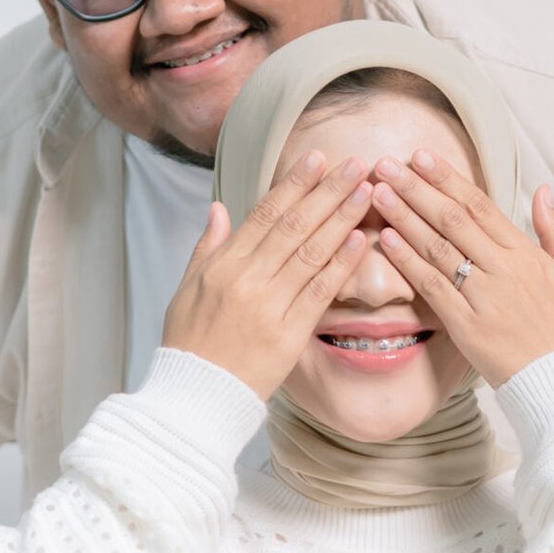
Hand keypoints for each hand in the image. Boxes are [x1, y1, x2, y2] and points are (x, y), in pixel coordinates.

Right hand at [163, 150, 373, 399]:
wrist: (196, 394)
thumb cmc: (191, 341)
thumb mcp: (187, 288)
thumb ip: (207, 245)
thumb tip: (219, 207)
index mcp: (222, 265)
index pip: (264, 214)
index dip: (294, 184)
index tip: (317, 158)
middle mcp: (247, 280)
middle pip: (294, 225)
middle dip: (327, 191)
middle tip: (356, 163)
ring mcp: (270, 306)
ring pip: (312, 253)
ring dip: (342, 219)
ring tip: (366, 192)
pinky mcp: (290, 334)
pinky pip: (320, 292)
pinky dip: (342, 264)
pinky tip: (362, 239)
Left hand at [369, 150, 553, 386]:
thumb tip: (543, 189)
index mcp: (526, 254)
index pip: (480, 206)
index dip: (448, 179)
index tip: (422, 156)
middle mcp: (503, 270)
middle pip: (452, 219)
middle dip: (417, 188)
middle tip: (386, 163)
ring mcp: (484, 297)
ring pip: (437, 248)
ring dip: (405, 217)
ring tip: (379, 192)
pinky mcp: (467, 326)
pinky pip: (432, 287)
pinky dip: (409, 261)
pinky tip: (387, 240)